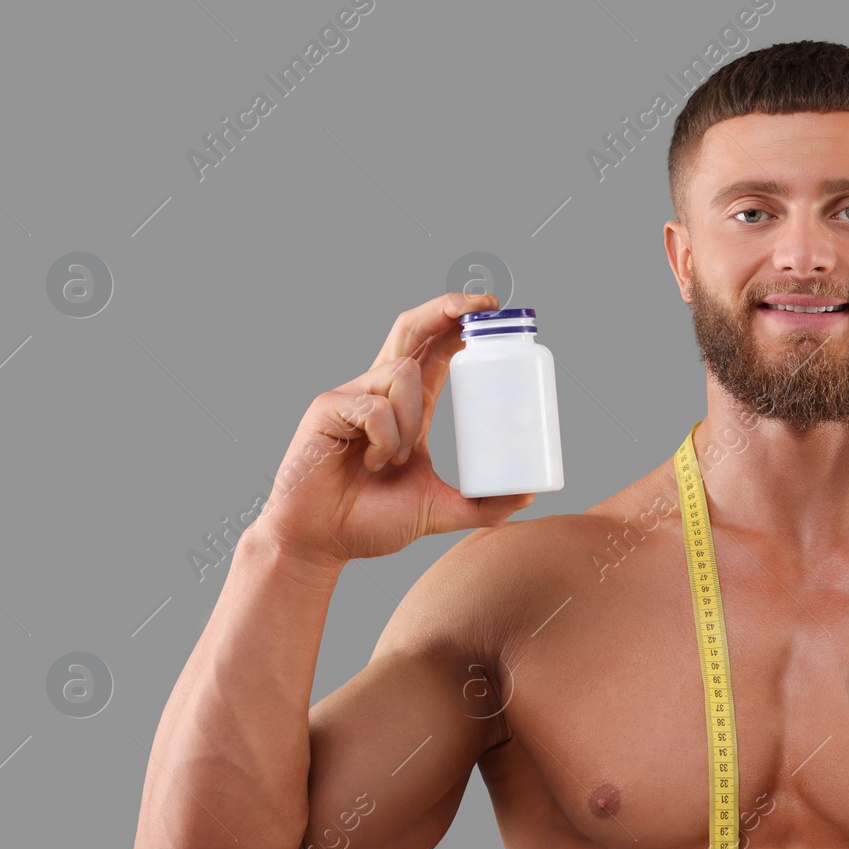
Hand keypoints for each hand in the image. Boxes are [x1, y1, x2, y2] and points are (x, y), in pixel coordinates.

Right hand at [252, 292, 535, 569]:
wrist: (320, 543)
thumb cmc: (369, 523)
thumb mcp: (439, 510)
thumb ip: (483, 505)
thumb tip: (527, 494)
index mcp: (406, 405)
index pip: (435, 350)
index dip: (458, 323)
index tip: (492, 309)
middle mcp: (379, 391)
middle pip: (412, 330)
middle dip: (445, 308)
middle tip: (480, 305)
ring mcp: (351, 396)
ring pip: (400, 373)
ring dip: (411, 418)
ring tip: (399, 461)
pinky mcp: (328, 408)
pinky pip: (375, 407)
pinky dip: (386, 439)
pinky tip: (373, 465)